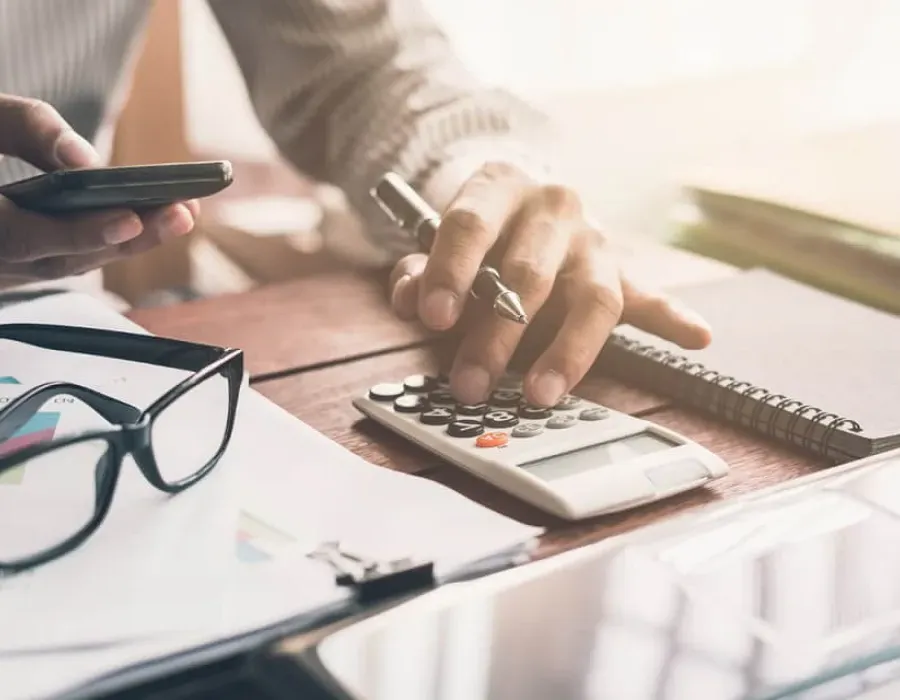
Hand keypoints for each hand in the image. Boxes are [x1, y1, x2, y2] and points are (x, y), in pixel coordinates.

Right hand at [0, 94, 197, 288]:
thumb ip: (27, 128)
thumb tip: (85, 159)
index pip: (23, 237)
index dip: (78, 232)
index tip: (130, 219)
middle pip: (60, 260)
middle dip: (127, 238)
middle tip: (182, 213)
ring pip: (66, 267)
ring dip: (127, 244)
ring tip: (180, 214)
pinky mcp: (12, 269)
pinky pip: (61, 262)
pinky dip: (103, 243)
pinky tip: (148, 222)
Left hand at [388, 162, 711, 406]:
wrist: (518, 200)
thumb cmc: (474, 234)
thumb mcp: (435, 244)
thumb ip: (418, 270)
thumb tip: (411, 299)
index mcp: (499, 187)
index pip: (471, 225)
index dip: (450, 271)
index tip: (432, 316)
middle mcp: (553, 207)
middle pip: (530, 272)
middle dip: (497, 333)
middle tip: (470, 383)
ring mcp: (593, 240)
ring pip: (592, 296)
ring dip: (567, 351)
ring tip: (540, 395)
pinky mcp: (620, 271)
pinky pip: (650, 296)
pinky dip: (674, 318)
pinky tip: (698, 336)